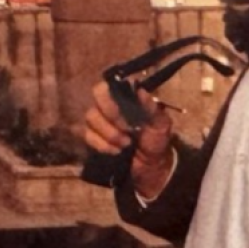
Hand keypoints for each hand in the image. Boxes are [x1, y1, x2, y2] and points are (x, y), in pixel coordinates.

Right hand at [83, 82, 174, 199]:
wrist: (150, 165)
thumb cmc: (156, 139)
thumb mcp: (161, 124)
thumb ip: (152, 108)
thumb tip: (140, 90)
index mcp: (126, 96)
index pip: (111, 82)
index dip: (116, 94)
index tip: (129, 112)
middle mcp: (109, 103)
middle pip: (97, 94)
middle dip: (112, 114)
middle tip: (128, 130)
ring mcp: (98, 119)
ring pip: (91, 116)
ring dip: (109, 133)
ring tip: (126, 143)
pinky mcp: (92, 136)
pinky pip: (87, 135)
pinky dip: (102, 145)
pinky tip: (116, 151)